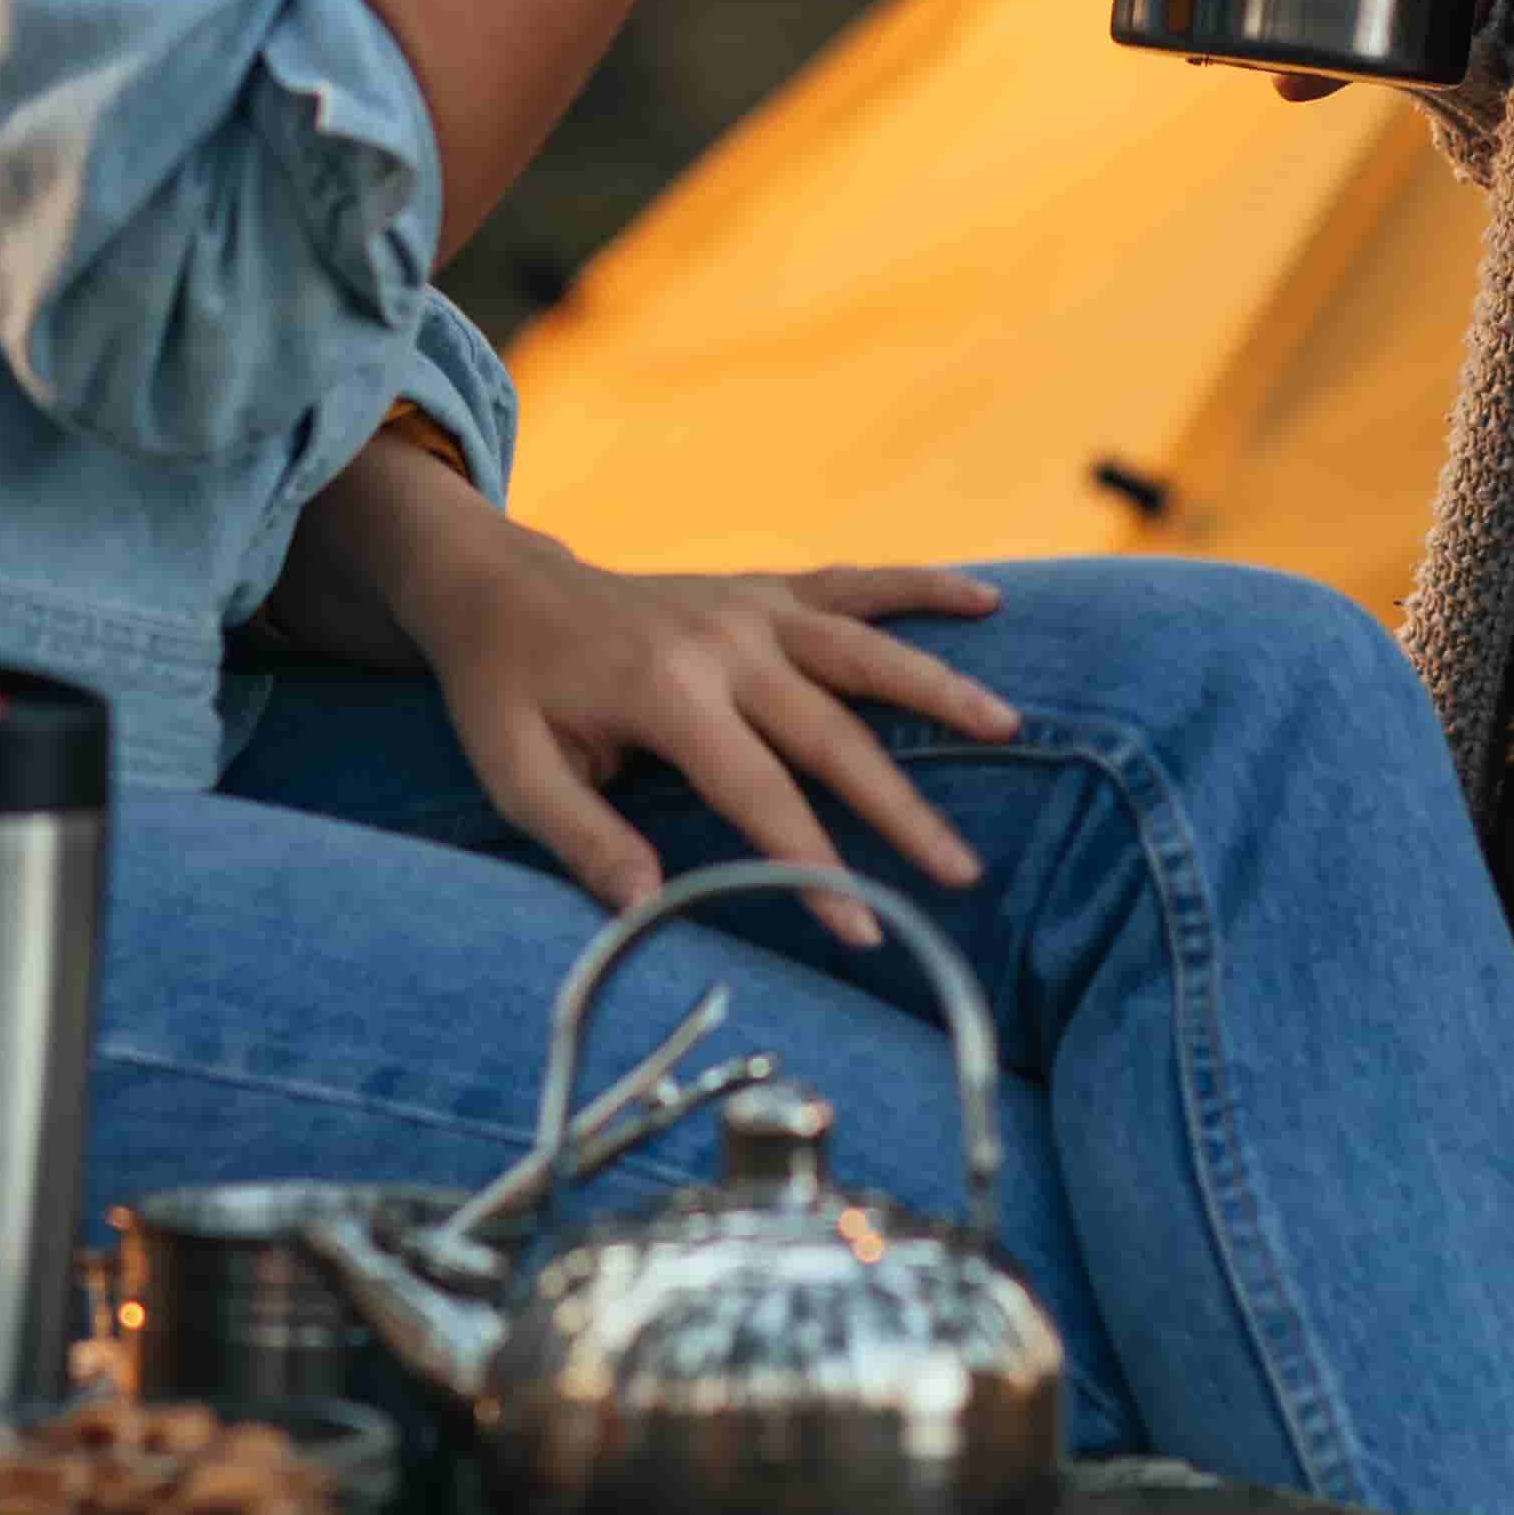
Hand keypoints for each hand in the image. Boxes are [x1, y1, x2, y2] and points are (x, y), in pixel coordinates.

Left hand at [398, 538, 1018, 949]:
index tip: (865, 930)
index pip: (759, 797)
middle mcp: (723, 644)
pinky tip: (988, 598)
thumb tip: (649, 906)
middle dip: (901, 807)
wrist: (502, 589)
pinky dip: (921, 586)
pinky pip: (855, 584)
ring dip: (939, 686)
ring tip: (1011, 725)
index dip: (814, 869)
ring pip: (864, 649)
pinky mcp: (764, 590)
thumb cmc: (508, 694)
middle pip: (832, 734)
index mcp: (666, 694)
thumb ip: (584, 840)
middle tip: (962, 871)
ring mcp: (750, 607)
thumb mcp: (515, 774)